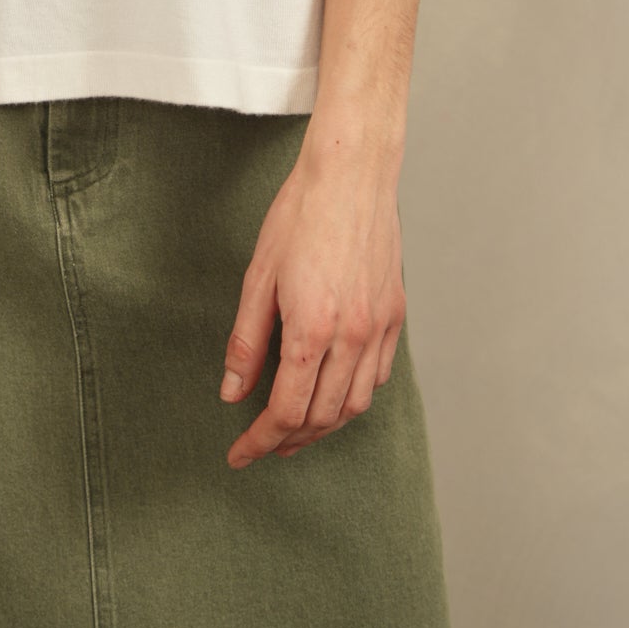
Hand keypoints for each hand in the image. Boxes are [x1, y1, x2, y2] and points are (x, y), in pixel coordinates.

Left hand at [218, 138, 405, 467]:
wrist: (351, 174)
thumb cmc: (300, 215)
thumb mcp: (258, 276)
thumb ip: (246, 341)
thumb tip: (232, 393)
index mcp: (312, 329)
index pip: (286, 411)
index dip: (260, 440)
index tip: (240, 453)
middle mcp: (352, 337)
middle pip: (322, 418)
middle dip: (290, 440)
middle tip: (262, 444)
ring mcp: (379, 328)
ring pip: (354, 404)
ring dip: (323, 426)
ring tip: (296, 429)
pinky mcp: (395, 314)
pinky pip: (377, 376)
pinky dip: (353, 396)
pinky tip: (333, 392)